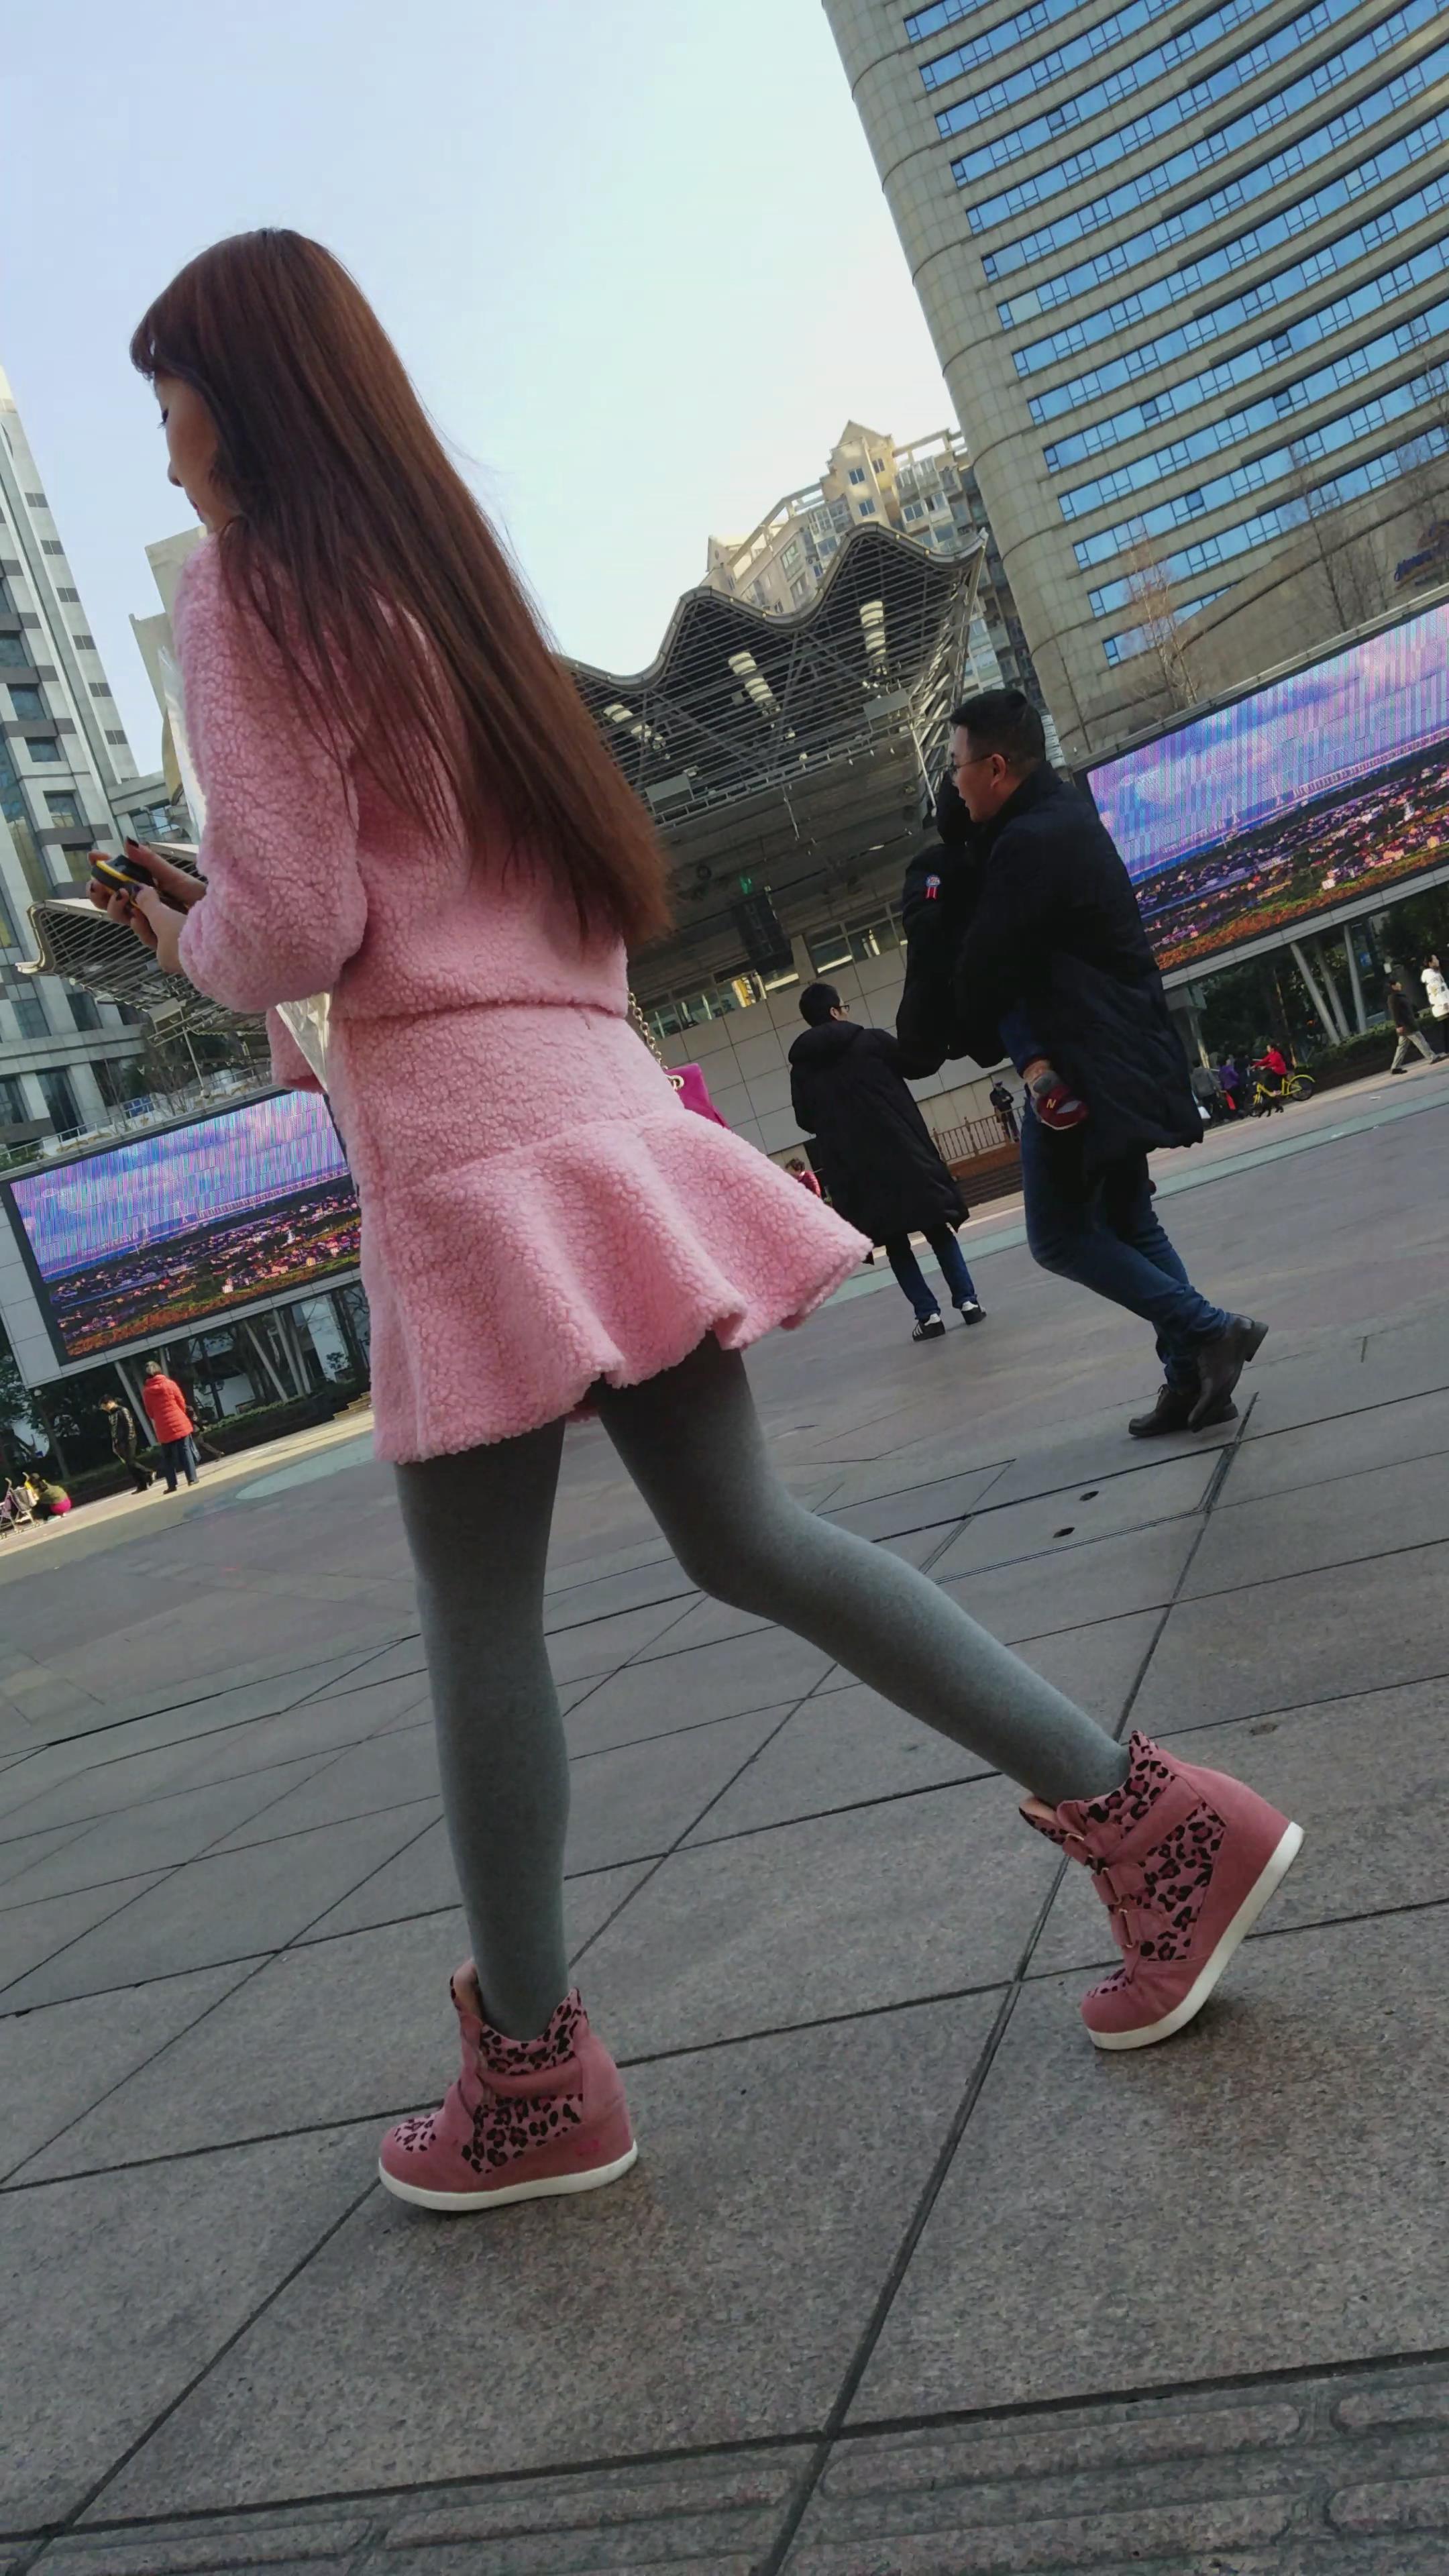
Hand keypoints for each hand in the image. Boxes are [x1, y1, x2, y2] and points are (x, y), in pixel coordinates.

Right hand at [88, 843, 203, 974]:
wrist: (226, 922)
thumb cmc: (204, 898)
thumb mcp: (174, 878)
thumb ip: (150, 863)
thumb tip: (127, 842)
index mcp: (151, 888)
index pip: (121, 878)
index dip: (106, 869)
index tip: (93, 856)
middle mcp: (150, 906)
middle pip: (116, 901)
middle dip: (101, 892)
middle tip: (95, 883)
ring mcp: (155, 925)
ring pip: (125, 918)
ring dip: (115, 907)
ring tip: (119, 894)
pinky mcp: (164, 943)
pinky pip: (144, 935)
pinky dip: (139, 925)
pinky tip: (137, 917)